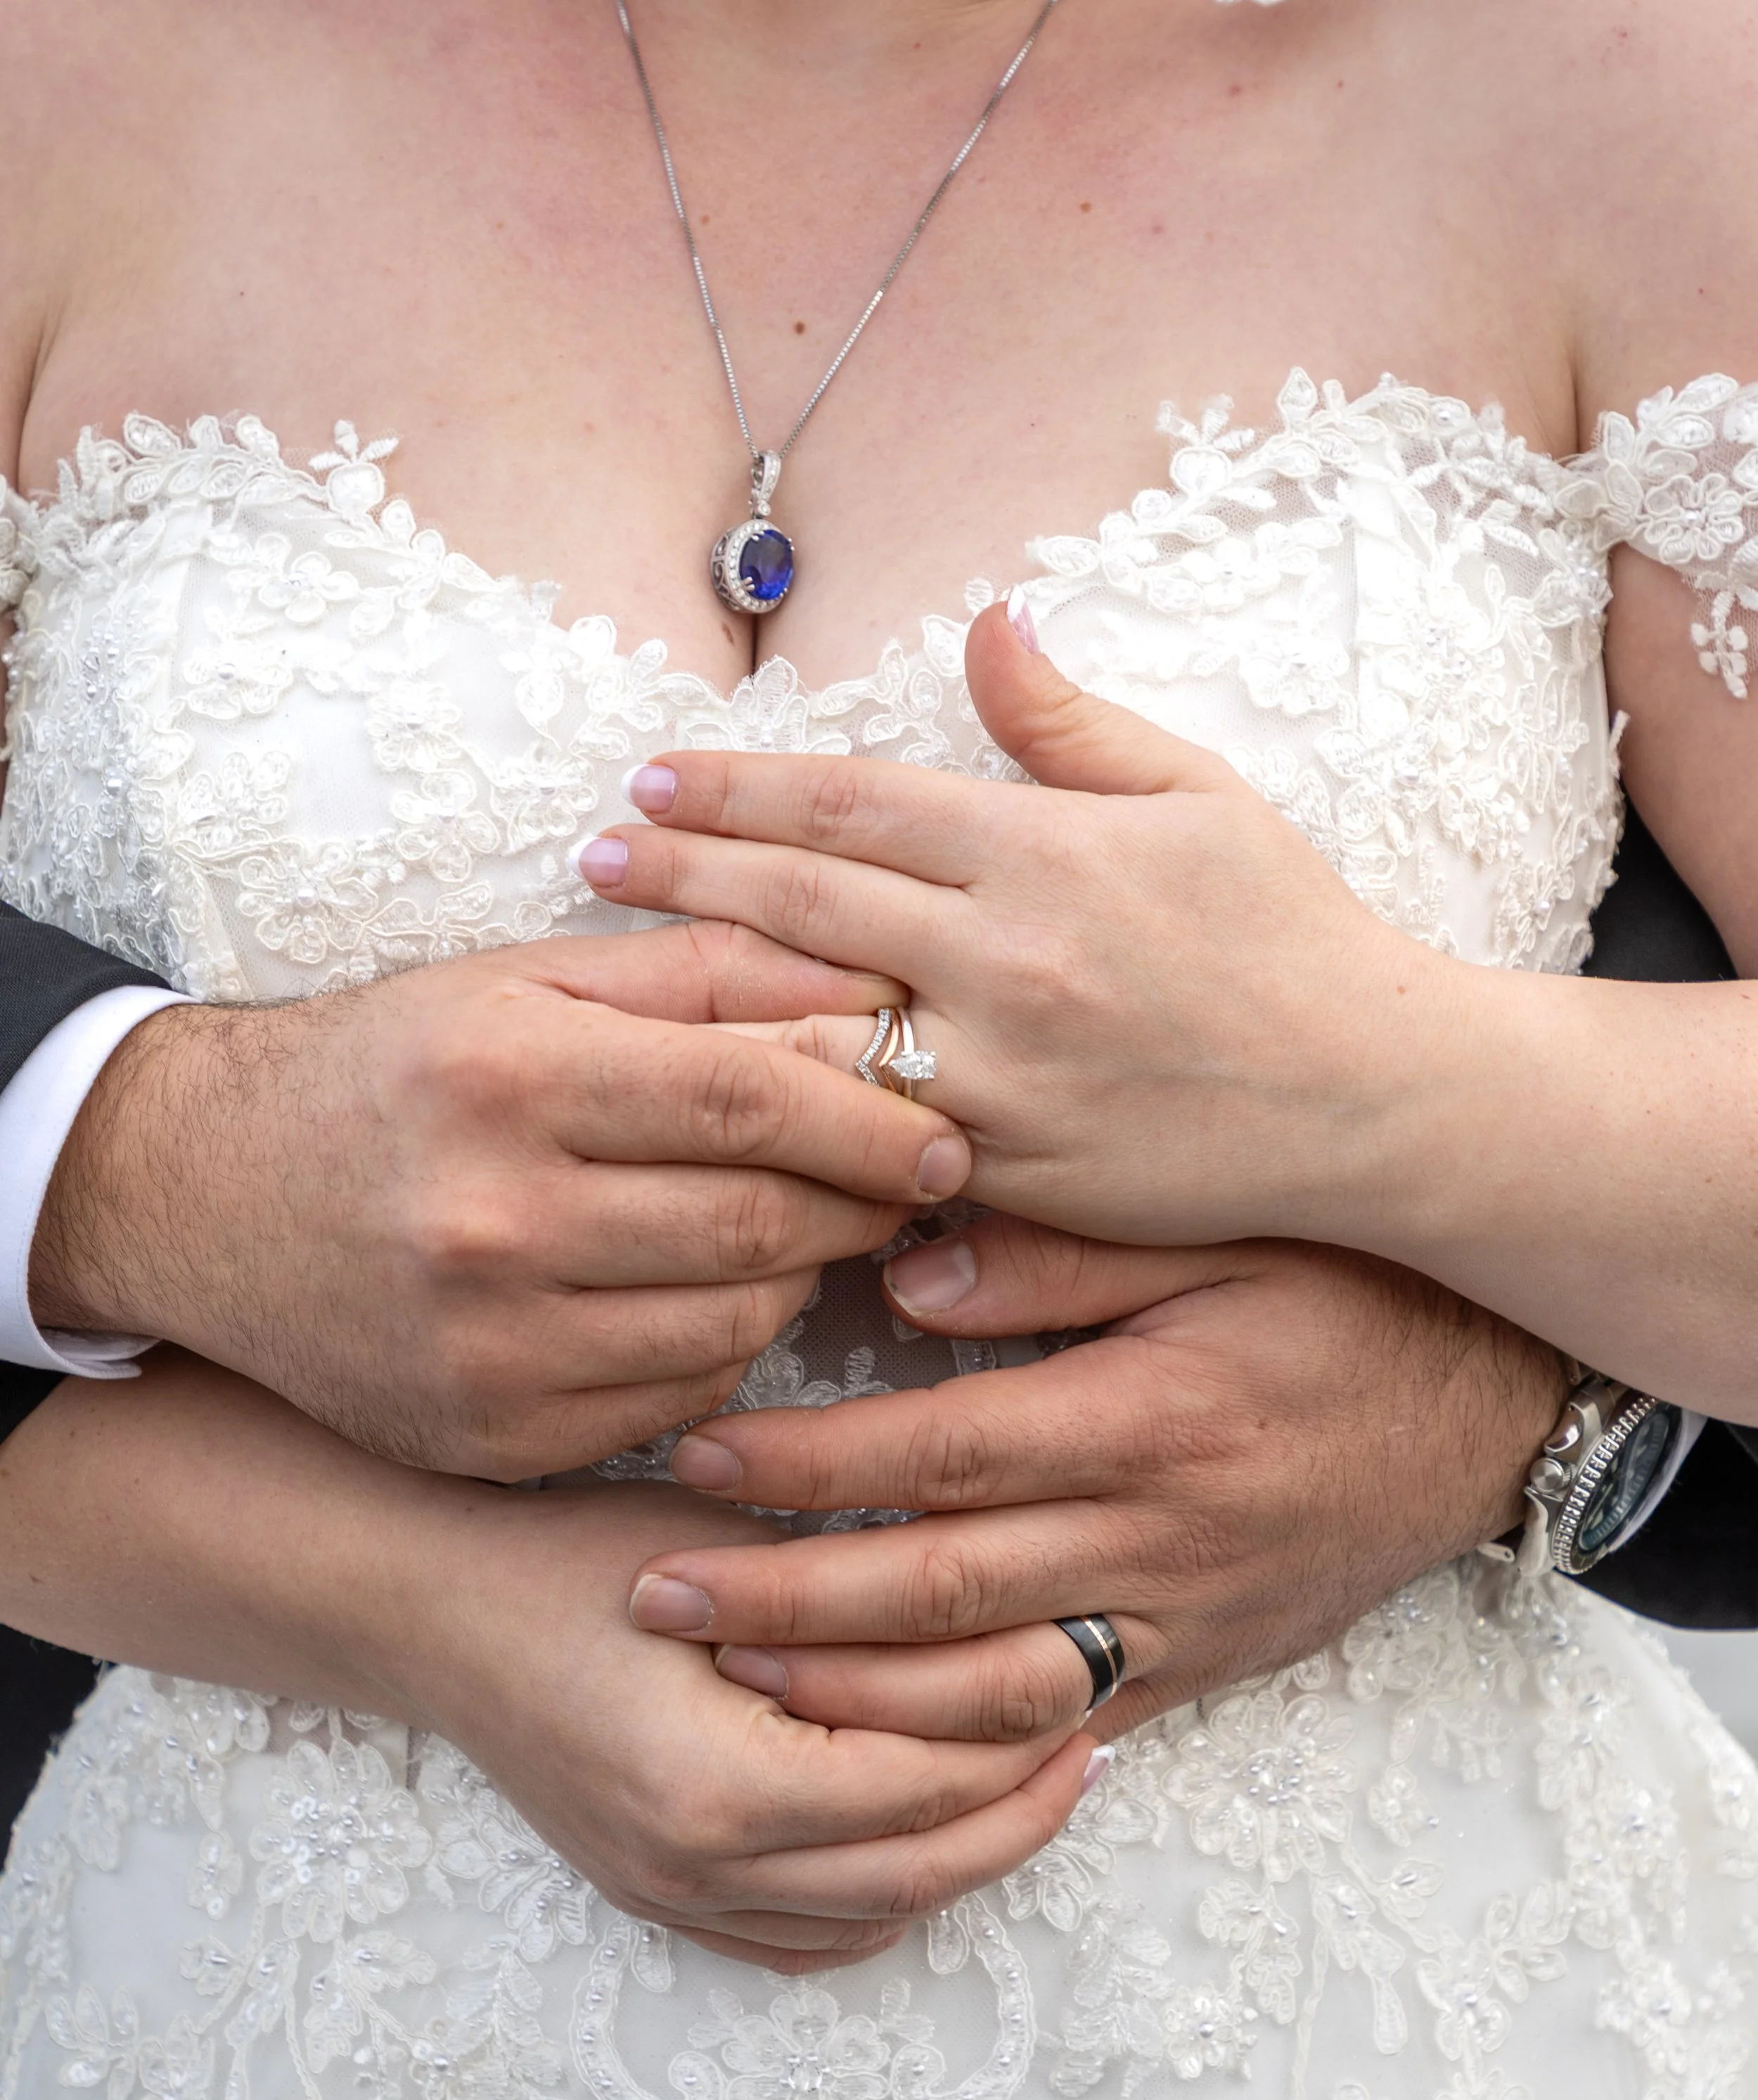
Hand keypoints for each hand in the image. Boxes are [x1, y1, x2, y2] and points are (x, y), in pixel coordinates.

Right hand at [0, 1355, 1092, 1972]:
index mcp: (724, 1782)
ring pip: (878, 1919)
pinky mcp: (657, 1899)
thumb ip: (873, 1601)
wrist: (427, 1600)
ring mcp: (673, 1899)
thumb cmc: (574, 1546)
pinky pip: (808, 1941)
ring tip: (1036, 1777)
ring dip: (973, 1854)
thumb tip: (1028, 1618)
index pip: (935, 1781)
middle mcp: (700, 1869)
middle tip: (1097, 1732)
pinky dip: (890, 1902)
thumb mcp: (735, 1550)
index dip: (1032, 1726)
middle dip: (1030, 1804)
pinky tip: (933, 1834)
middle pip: (926, 1871)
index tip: (1094, 1660)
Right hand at [30, 925, 970, 1479]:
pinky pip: (676, 1400)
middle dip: (858, 1206)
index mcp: (505, 1075)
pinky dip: (720, 1351)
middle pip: (756, 1225)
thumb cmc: (395, 1071)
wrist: (204, 1196)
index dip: (871, 1119)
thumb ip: (707, 978)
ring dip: (797, 1281)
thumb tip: (876, 993)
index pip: (745, 1100)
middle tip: (903, 1184)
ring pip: (733, 1326)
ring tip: (791, 1230)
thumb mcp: (528, 983)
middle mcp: (489, 1220)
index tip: (946, 1134)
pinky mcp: (492, 1435)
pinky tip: (699, 1298)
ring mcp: (487, 1346)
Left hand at [582, 601, 1428, 1251]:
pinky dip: (789, 1113)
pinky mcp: (1014, 1167)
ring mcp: (1006, 1072)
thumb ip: (1073, 724)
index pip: (852, 802)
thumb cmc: (1291, 937)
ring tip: (612, 977)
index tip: (654, 774)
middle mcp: (1010, 957)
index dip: (739, 786)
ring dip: (704, 993)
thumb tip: (986, 623)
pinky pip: (873, 1137)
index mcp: (1045, 852)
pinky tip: (712, 1098)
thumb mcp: (1199, 797)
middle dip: (685, 873)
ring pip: (817, 1025)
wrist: (1376, 1096)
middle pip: (807, 901)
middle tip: (593, 855)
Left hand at [624, 1219, 1567, 1736]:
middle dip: (782, 1600)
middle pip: (936, 1587)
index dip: (805, 1465)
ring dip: (850, 1691)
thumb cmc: (1351, 1294)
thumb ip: (1064, 1252)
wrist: (1496, 1407)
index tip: (695, 1452)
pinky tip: (871, 1742)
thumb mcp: (1226, 1230)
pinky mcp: (1205, 1665)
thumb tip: (908, 1277)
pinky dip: (967, 1746)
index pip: (938, 1454)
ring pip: (990, 1685)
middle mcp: (1159, 1535)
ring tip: (729, 1673)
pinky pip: (1073, 1728)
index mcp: (1148, 1415)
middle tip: (652, 1592)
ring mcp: (1184, 1616)